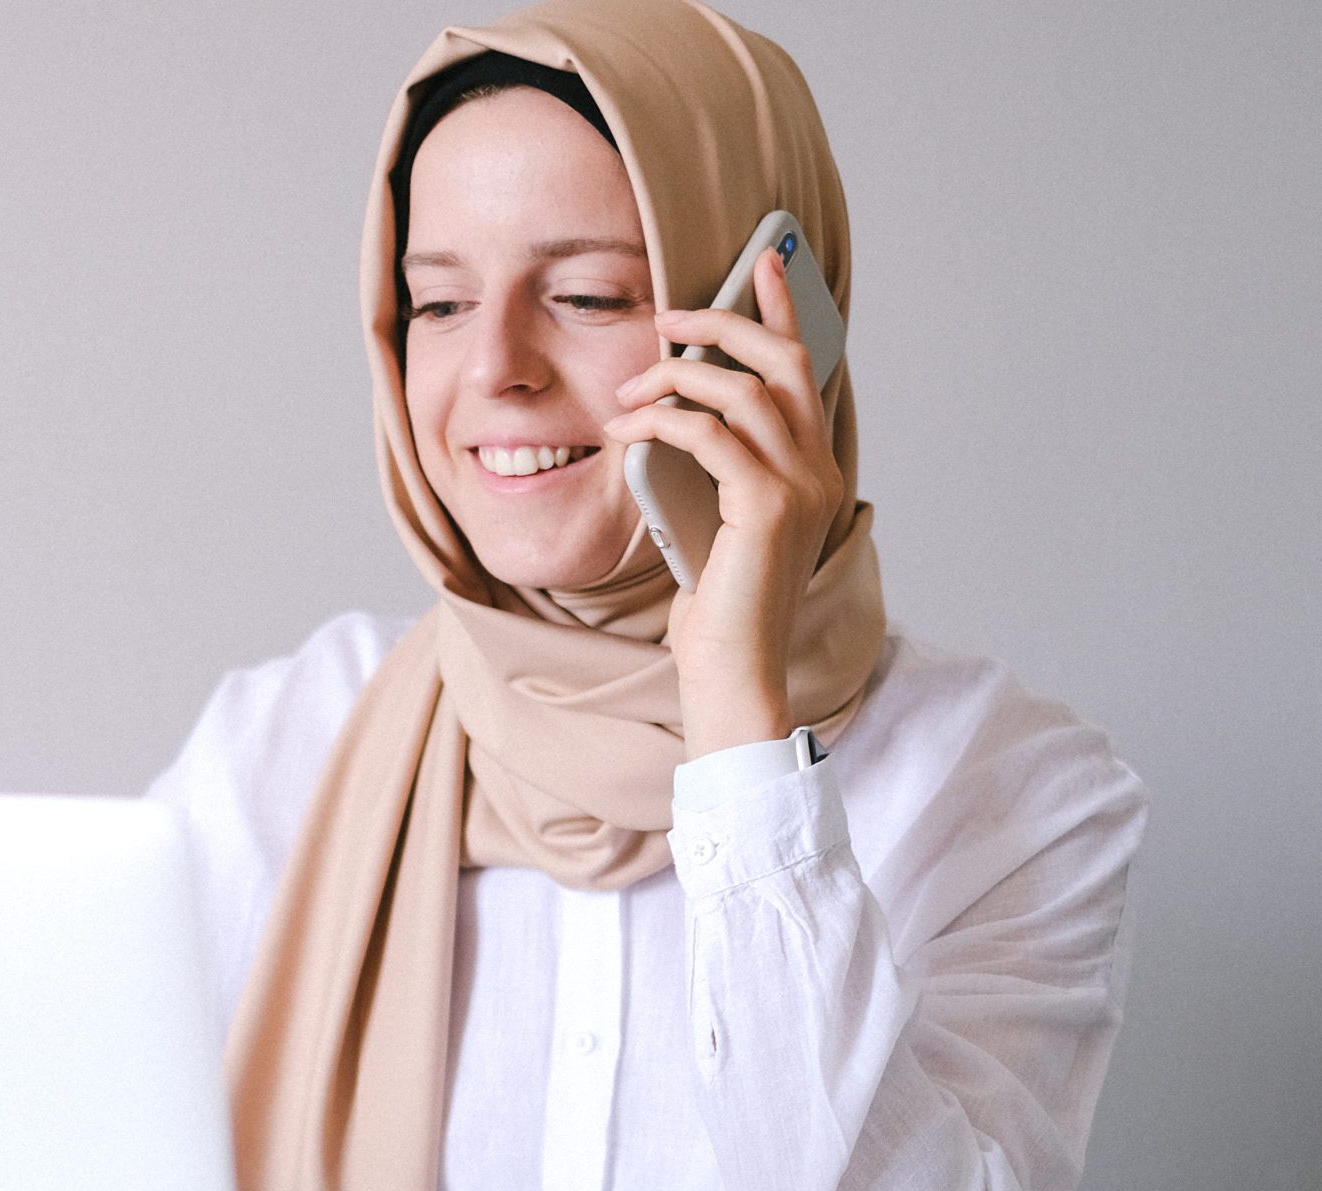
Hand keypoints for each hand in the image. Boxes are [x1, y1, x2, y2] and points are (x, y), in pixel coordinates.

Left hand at [601, 248, 843, 758]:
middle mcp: (817, 470)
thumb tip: (672, 414)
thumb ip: (713, 468)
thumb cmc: (717, 605)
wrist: (732, 669)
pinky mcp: (767, 507)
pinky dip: (663, 419)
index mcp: (812, 468)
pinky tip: (627, 427)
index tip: (759, 267)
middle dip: (723, 324)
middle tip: (667, 318)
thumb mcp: (713, 519)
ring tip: (628, 390)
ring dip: (677, 376)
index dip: (782, 312)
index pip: (803, 371)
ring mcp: (800, 487)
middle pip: (781, 362)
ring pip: (742, 391)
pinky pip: (710, 434)